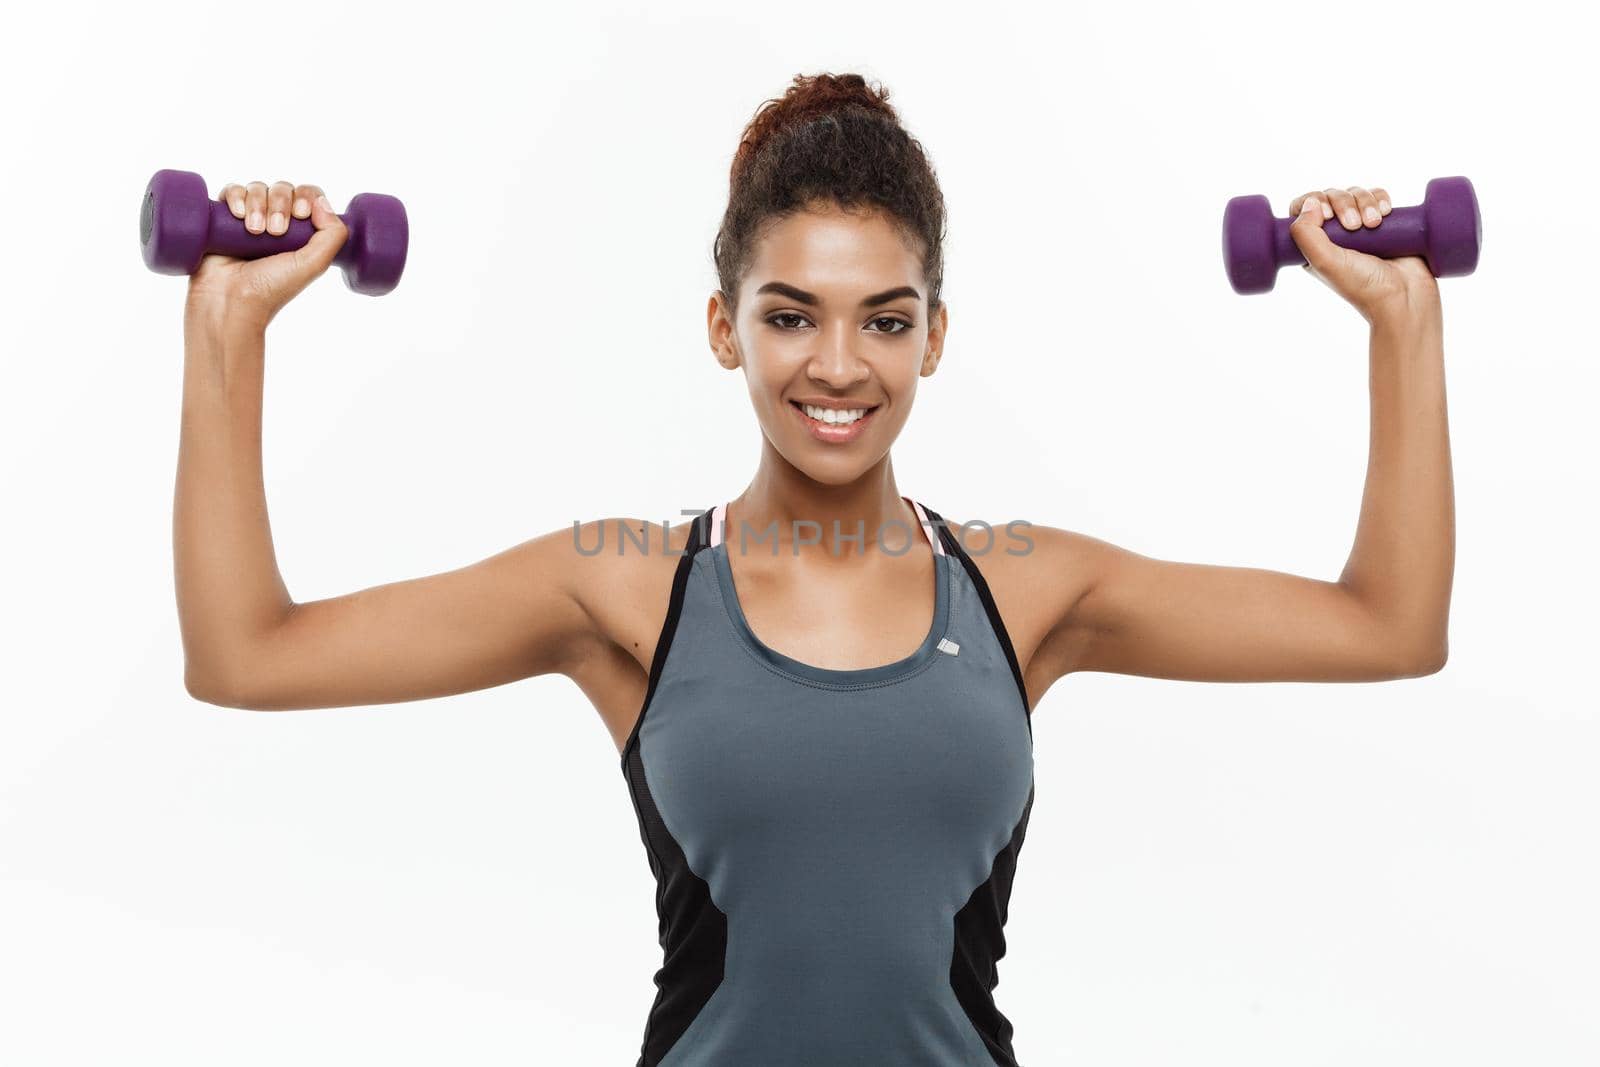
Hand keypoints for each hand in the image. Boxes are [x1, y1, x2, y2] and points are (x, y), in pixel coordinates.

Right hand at [185, 179, 347, 330]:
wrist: (230, 301)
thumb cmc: (272, 288)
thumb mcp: (313, 264)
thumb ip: (332, 235)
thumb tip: (323, 202)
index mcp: (300, 233)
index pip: (308, 196)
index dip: (306, 197)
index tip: (301, 214)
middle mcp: (276, 222)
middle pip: (283, 189)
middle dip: (280, 204)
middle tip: (274, 232)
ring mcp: (249, 219)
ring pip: (257, 188)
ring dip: (258, 204)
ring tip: (255, 231)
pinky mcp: (223, 219)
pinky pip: (231, 191)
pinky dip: (235, 196)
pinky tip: (237, 215)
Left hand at [1289, 185, 1440, 324]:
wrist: (1405, 295)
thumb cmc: (1362, 285)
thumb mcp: (1324, 262)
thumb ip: (1306, 234)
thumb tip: (1309, 203)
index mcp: (1314, 246)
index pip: (1302, 208)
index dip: (1311, 202)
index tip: (1327, 215)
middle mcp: (1335, 235)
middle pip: (1330, 196)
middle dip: (1343, 202)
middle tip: (1355, 225)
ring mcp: (1360, 227)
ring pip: (1355, 193)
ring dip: (1364, 201)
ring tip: (1374, 223)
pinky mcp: (1385, 223)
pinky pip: (1378, 196)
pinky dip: (1380, 198)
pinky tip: (1385, 212)